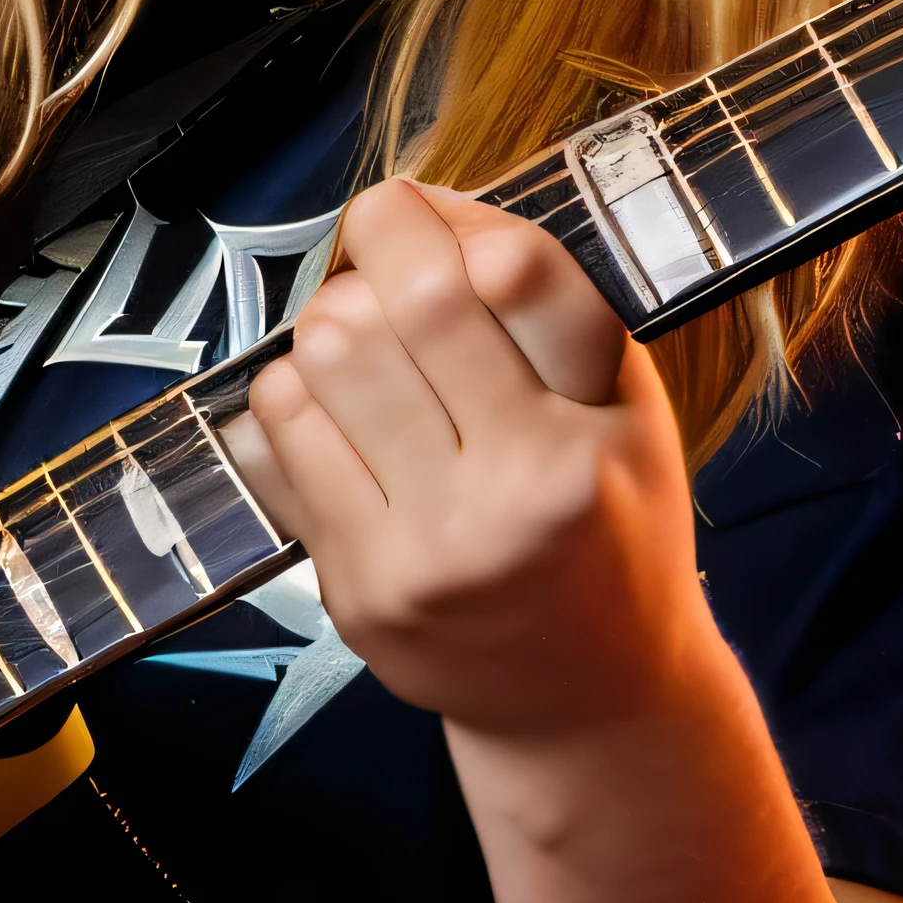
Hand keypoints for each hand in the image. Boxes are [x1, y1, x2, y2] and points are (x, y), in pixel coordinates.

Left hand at [223, 179, 731, 738]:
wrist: (589, 700)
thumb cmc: (611, 525)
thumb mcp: (627, 406)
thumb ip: (545, 302)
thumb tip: (420, 202)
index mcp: (596, 430)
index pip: (513, 271)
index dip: (446, 215)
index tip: (421, 213)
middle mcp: (516, 493)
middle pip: (402, 306)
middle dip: (372, 258)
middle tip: (382, 271)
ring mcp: (427, 552)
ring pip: (321, 361)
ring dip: (327, 329)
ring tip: (364, 351)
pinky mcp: (358, 592)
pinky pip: (275, 440)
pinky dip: (291, 400)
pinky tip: (337, 417)